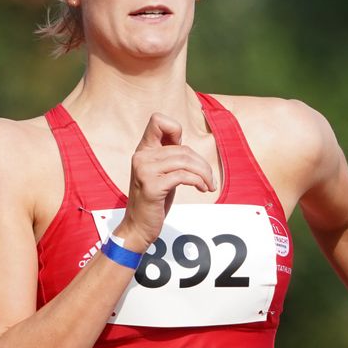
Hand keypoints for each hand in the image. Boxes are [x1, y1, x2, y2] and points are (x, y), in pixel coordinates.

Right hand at [113, 112, 214, 249]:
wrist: (137, 227)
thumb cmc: (153, 201)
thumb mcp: (161, 174)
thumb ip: (169, 158)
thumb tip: (188, 148)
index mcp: (143, 150)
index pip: (157, 120)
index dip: (175, 129)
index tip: (186, 153)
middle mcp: (141, 156)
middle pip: (183, 148)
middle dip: (202, 164)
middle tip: (209, 179)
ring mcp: (144, 171)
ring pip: (185, 161)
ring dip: (204, 174)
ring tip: (209, 185)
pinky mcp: (152, 186)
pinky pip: (183, 176)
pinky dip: (198, 181)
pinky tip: (202, 189)